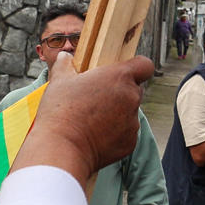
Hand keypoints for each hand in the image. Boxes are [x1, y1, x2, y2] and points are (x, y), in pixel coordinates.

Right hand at [17, 55, 153, 184]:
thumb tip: (65, 56)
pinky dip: (115, 133)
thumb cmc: (60, 111)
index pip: (145, 65)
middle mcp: (132, 97)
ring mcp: (133, 122)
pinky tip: (95, 135)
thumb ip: (65, 64)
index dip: (137, 67)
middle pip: (136, 89)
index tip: (124, 72)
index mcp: (120, 77)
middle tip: (98, 97)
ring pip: (130, 112)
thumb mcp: (59, 80)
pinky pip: (126, 133)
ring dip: (118, 113)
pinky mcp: (131, 142)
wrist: (62, 148)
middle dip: (121, 91)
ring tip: (92, 119)